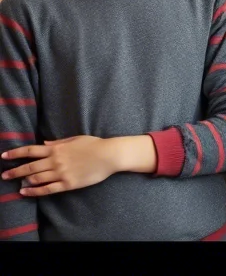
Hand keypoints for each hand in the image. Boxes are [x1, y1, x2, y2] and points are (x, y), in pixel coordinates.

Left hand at [1, 135, 145, 195]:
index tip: (4, 156)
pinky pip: (47, 189)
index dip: (15, 153)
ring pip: (36, 178)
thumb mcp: (75, 139)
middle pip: (29, 167)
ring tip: (15, 184)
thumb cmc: (94, 145)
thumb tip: (43, 145)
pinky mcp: (67, 184)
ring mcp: (61, 173)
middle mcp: (55, 161)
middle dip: (14, 171)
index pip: (30, 151)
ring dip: (23, 182)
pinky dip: (34, 191)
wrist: (109, 155)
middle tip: (4, 175)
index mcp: (56, 149)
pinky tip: (25, 192)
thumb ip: (58, 143)